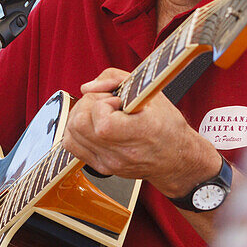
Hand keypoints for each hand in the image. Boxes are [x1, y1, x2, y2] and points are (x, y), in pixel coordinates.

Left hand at [61, 68, 220, 197]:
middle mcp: (120, 153)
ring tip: (99, 113)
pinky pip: (73, 146)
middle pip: (79, 124)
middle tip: (106, 104)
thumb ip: (115, 78)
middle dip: (88, 105)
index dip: (104, 102)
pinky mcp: (101, 167)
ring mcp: (108, 163)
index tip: (118, 101)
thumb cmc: (168, 125)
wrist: (176, 158)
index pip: (100, 118)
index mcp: (137, 134)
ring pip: (71, 134)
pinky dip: (77, 131)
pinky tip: (92, 125)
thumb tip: (87, 87)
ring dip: (80, 117)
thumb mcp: (149, 91)